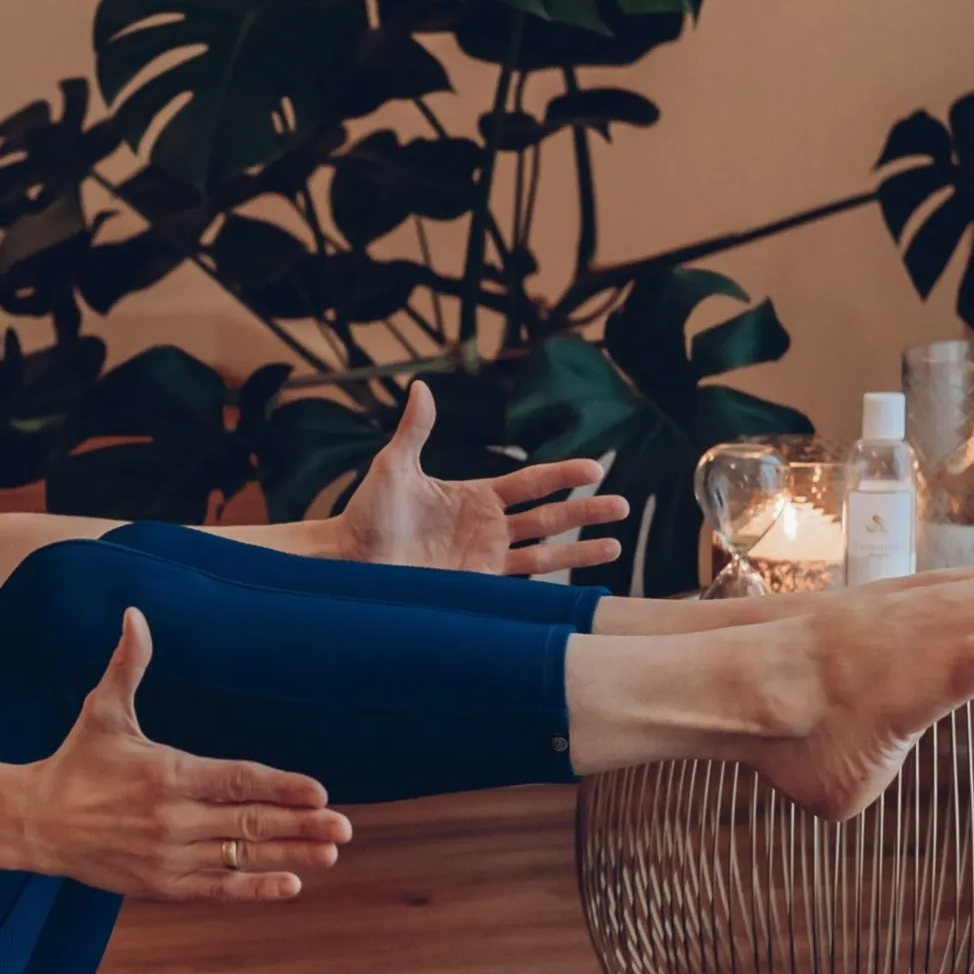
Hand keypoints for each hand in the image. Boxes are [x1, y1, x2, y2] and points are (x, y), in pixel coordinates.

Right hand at [16, 608, 349, 901]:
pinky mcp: (160, 885)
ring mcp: (167, 856)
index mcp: (166, 773)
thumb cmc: (76, 761)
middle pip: (248, 823)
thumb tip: (135, 614)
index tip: (319, 790)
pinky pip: (216, 889)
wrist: (35, 822)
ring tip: (330, 852)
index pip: (236, 780)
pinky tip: (290, 884)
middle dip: (300, 824)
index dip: (280, 786)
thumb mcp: (102, 711)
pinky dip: (254, 889)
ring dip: (288, 855)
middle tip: (343, 826)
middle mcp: (171, 818)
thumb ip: (128, 665)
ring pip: (239, 858)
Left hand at [333, 379, 628, 576]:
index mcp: (474, 496)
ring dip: (580, 549)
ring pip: (544, 552)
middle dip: (586, 512)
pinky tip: (577, 586)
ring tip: (616, 547)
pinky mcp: (477, 587)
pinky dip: (551, 585)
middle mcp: (487, 528)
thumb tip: (421, 386)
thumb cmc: (368, 512)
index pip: (530, 483)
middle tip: (623, 507)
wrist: (351, 561)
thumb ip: (414, 431)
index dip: (562, 476)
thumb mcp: (393, 468)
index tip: (595, 469)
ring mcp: (485, 559)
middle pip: (548, 517)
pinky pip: (521, 585)